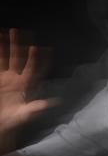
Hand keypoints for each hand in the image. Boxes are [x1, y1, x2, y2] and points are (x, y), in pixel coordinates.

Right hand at [0, 29, 52, 152]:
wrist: (2, 124)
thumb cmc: (15, 121)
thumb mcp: (25, 115)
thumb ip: (36, 108)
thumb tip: (54, 102)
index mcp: (27, 86)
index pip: (34, 69)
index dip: (38, 59)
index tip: (42, 48)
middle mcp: (18, 78)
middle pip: (20, 58)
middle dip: (21, 45)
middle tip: (22, 31)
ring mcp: (7, 77)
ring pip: (8, 57)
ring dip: (8, 45)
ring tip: (8, 31)